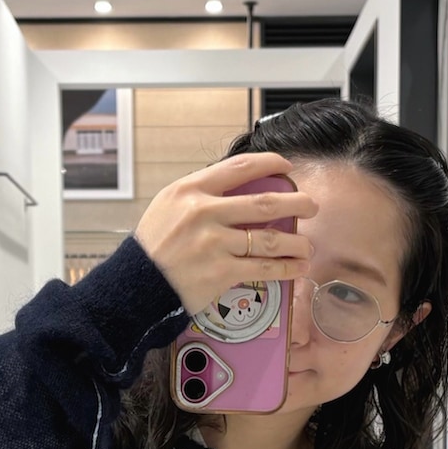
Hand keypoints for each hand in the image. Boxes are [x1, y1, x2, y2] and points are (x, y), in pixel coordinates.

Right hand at [133, 152, 317, 314]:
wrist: (136, 284)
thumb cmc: (152, 246)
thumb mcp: (169, 206)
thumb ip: (201, 196)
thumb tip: (237, 192)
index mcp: (192, 190)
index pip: (239, 168)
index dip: (269, 164)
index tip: (286, 167)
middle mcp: (205, 212)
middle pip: (263, 203)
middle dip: (296, 203)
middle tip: (311, 206)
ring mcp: (215, 243)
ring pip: (269, 239)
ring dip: (296, 243)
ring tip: (308, 246)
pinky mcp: (221, 272)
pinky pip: (262, 268)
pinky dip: (285, 268)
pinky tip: (298, 268)